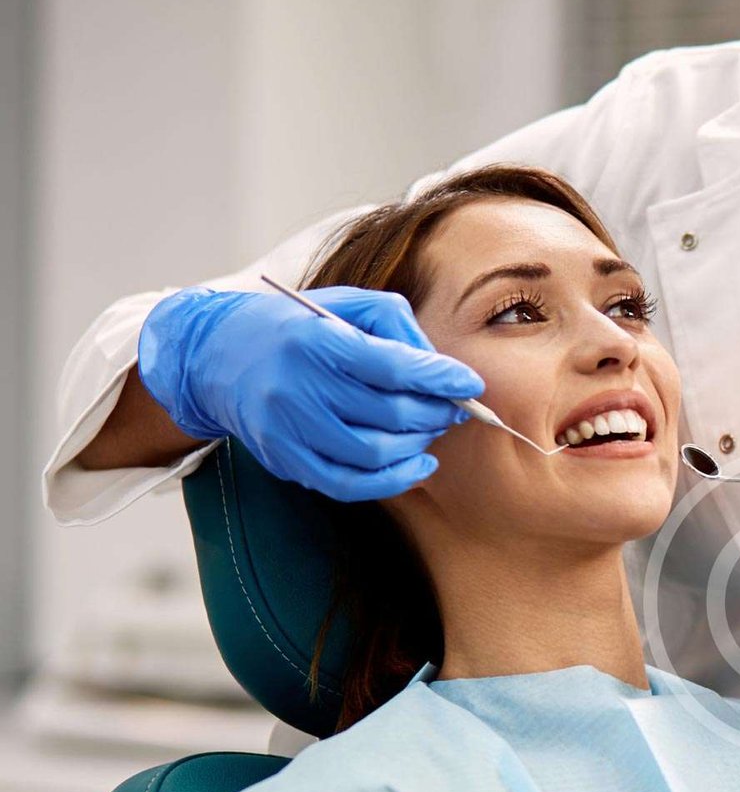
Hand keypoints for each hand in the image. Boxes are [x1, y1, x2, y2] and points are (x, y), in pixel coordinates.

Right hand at [137, 285, 485, 499]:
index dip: (439, 378)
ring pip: (374, 454)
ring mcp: (288, 429)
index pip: (392, 366)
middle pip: (390, 414)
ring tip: (431, 430)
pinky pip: (348, 485)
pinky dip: (393, 482)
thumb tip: (440, 366)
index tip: (470, 384)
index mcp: (316, 340)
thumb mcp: (343, 305)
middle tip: (454, 408)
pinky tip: (418, 466)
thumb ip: (396, 325)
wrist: (217, 355)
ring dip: (417, 446)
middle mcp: (299, 386)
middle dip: (435, 413)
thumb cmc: (295, 327)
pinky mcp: (284, 459)